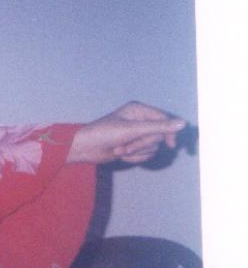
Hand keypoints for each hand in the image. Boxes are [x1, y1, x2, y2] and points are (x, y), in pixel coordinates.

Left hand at [67, 101, 185, 165]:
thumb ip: (158, 127)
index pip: (164, 120)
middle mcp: (139, 120)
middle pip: (158, 136)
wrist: (84, 149)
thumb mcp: (132, 130)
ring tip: (119, 149)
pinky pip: (144, 155)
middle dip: (142, 144)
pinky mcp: (132, 146)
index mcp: (138, 110)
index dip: (169, 132)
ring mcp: (135, 134)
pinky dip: (133, 157)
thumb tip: (183, 124)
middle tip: (126, 146)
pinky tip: (119, 154)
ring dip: (136, 152)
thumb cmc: (103, 134)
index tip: (172, 145)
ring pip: (152, 147)